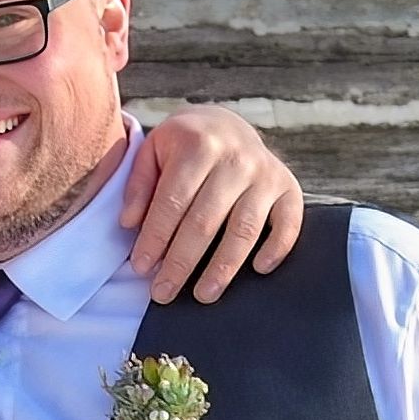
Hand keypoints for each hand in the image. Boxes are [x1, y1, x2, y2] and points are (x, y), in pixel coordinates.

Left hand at [119, 105, 303, 305]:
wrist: (224, 124)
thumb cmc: (180, 147)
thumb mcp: (151, 152)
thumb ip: (139, 186)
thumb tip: (129, 224)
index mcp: (198, 145)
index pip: (173, 201)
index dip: (155, 238)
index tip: (141, 268)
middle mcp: (237, 159)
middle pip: (206, 221)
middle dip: (181, 262)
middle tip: (163, 293)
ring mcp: (266, 173)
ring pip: (244, 228)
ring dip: (224, 267)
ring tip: (203, 295)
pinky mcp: (288, 186)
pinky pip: (289, 221)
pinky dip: (277, 247)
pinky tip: (259, 269)